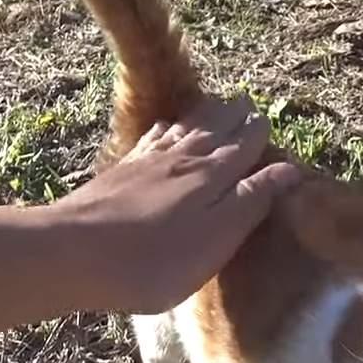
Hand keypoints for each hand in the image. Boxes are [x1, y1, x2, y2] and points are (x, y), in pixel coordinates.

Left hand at [50, 95, 302, 313]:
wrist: (74, 252)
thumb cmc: (155, 259)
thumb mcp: (217, 238)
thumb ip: (251, 201)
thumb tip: (288, 169)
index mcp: (212, 175)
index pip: (243, 146)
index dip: (257, 135)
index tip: (267, 120)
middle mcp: (182, 159)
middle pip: (214, 129)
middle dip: (233, 116)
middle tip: (246, 103)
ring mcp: (147, 161)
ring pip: (184, 129)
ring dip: (203, 115)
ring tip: (215, 104)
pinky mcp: (119, 171)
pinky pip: (152, 137)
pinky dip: (167, 127)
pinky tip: (165, 126)